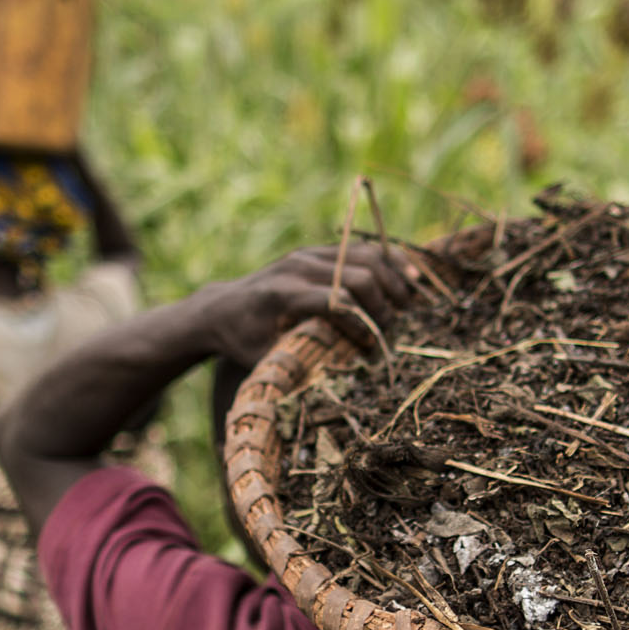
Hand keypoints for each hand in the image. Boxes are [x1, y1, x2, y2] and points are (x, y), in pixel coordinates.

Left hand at [193, 241, 423, 363]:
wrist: (220, 307)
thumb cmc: (240, 340)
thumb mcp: (260, 359)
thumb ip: (294, 363)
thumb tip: (335, 380)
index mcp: (281, 294)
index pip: (336, 302)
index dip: (361, 325)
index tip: (372, 348)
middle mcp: (296, 266)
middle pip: (356, 275)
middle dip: (381, 304)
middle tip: (392, 329)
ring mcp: (307, 254)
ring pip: (363, 256)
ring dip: (391, 278)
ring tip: (409, 303)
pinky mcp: (316, 251)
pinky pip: (360, 249)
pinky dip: (387, 260)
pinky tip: (408, 277)